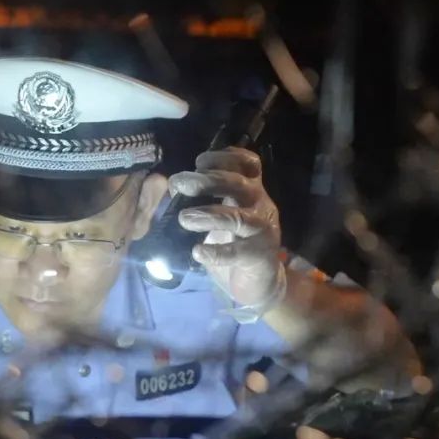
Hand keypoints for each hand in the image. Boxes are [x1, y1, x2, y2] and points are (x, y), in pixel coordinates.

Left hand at [169, 147, 283, 309]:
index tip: (199, 162)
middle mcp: (261, 204)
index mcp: (252, 190)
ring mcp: (263, 230)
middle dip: (207, 180)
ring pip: (238, 217)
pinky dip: (216, 251)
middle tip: (180, 183)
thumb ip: (202, 198)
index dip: (224, 157)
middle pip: (239, 184)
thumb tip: (175, 185)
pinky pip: (238, 252)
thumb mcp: (221, 214)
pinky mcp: (260, 256)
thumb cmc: (235, 241)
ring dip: (209, 215)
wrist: (260, 281)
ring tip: (184, 218)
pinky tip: (198, 252)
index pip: (247, 163)